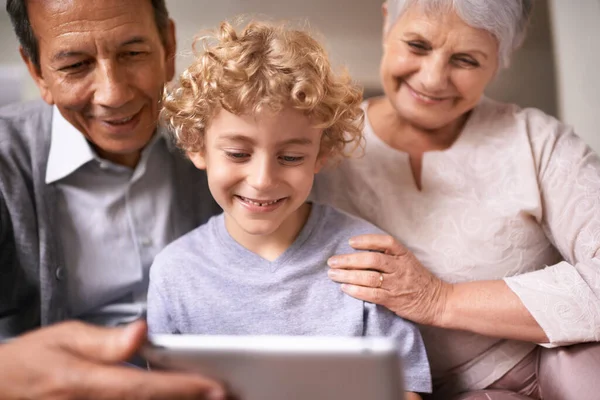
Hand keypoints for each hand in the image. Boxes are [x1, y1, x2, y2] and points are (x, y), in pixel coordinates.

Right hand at [0, 320, 225, 398]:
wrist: (3, 386)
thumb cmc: (32, 360)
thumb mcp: (65, 337)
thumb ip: (106, 340)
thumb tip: (142, 332)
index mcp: (86, 381)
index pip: (144, 388)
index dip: (183, 388)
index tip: (216, 388)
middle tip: (226, 396)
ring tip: (209, 399)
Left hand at [327, 234, 451, 325]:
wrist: (439, 302)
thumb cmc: (419, 281)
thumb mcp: (408, 262)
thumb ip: (390, 256)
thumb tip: (360, 253)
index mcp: (404, 255)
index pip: (386, 242)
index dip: (367, 240)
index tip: (351, 242)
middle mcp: (401, 267)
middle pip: (372, 259)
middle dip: (349, 260)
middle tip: (332, 261)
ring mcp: (398, 284)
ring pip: (369, 276)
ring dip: (348, 275)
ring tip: (333, 274)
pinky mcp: (394, 300)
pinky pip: (373, 294)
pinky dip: (356, 290)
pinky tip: (345, 288)